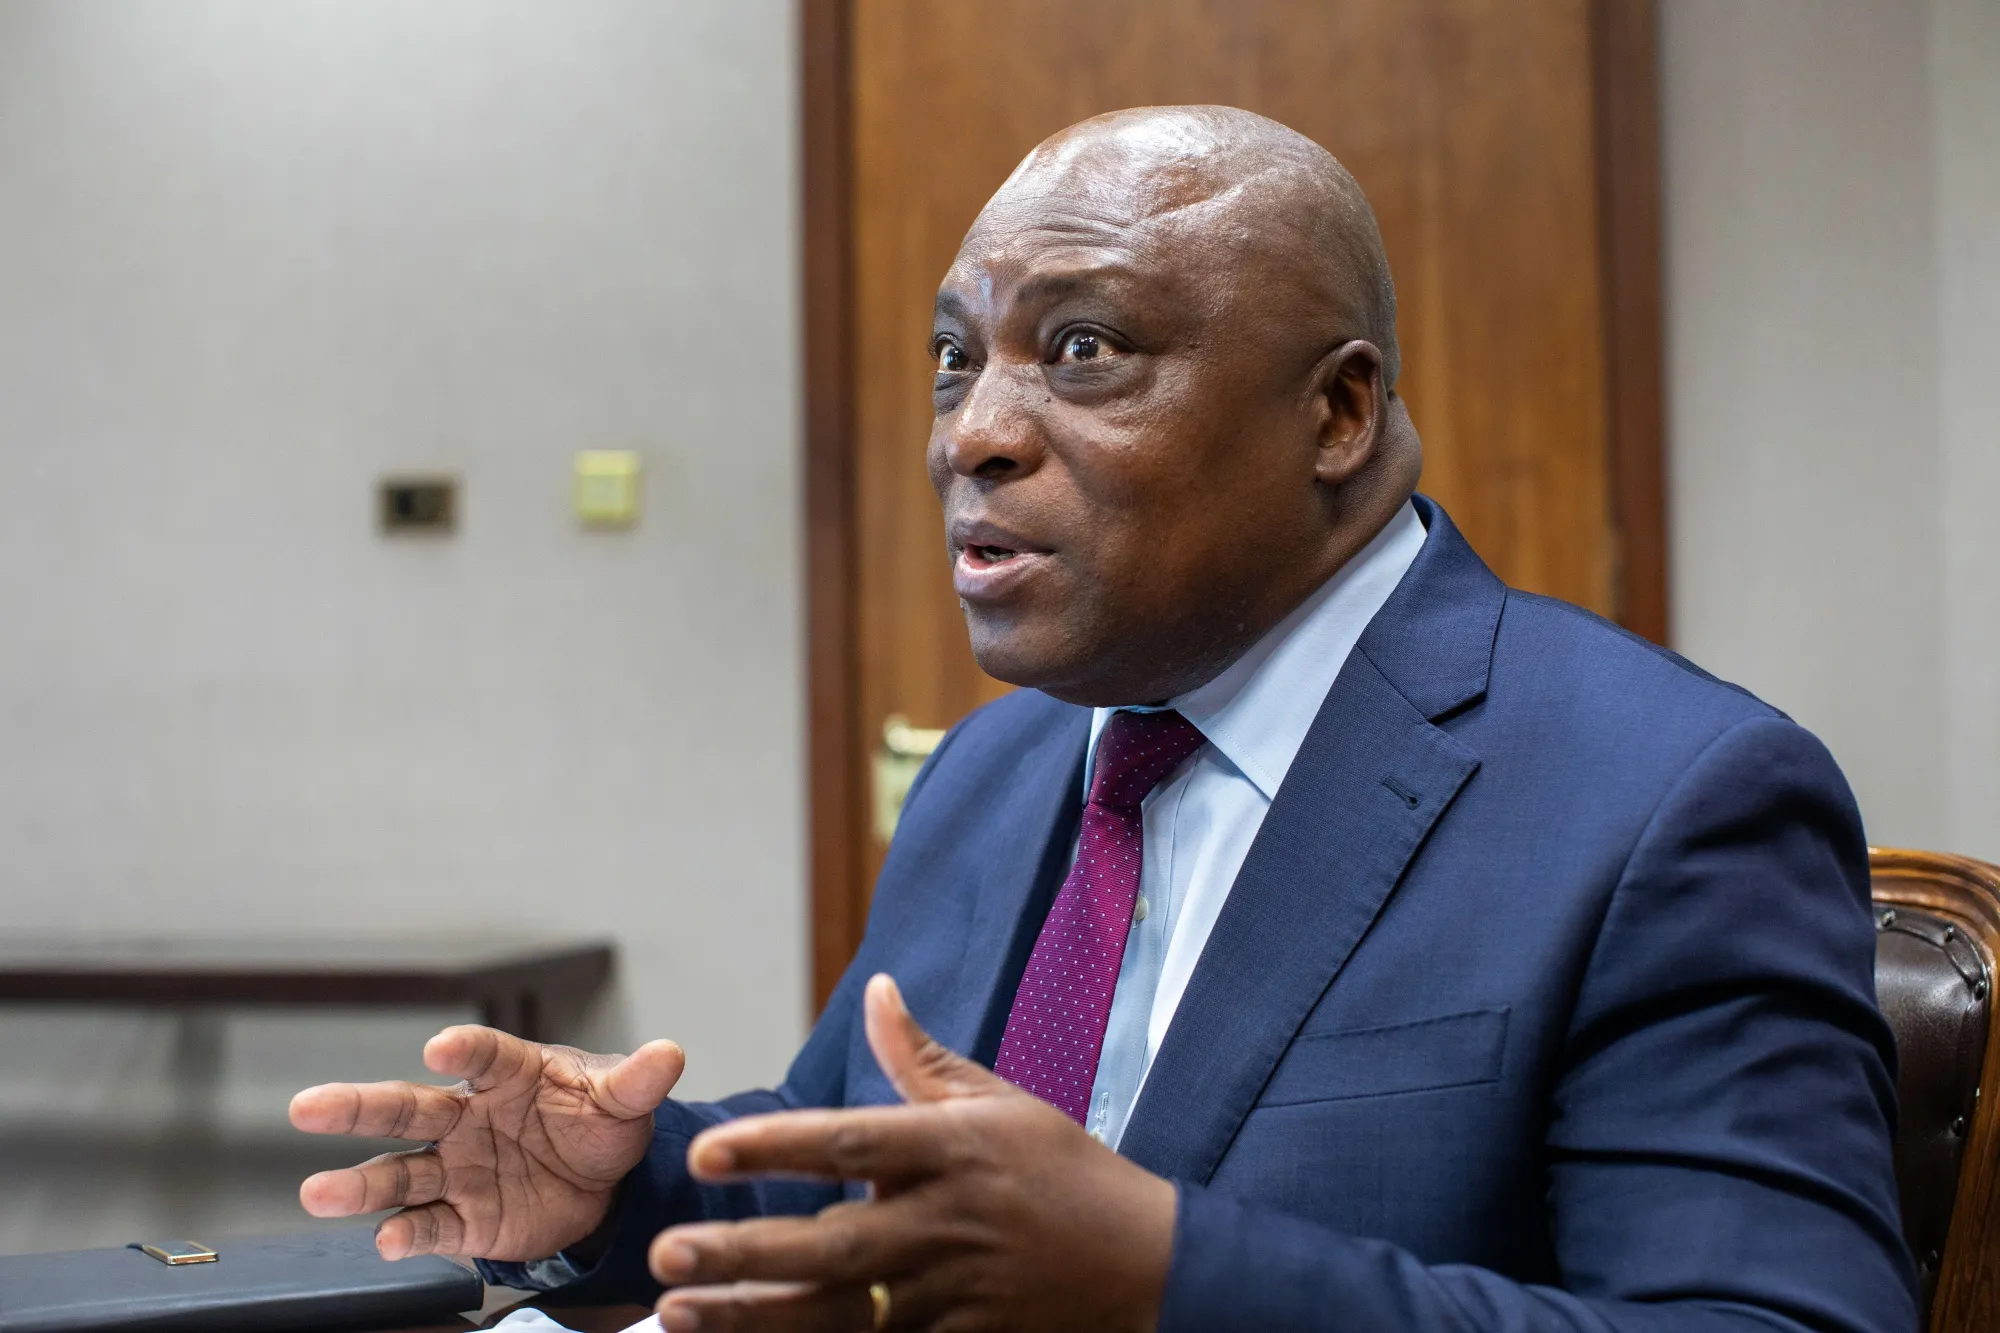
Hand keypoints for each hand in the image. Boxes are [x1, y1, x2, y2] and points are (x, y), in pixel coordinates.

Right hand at [289, 1026, 684, 1261]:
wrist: (600, 1185)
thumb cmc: (599, 1124)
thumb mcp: (625, 1102)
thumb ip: (638, 1081)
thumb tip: (669, 1053)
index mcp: (508, 1075)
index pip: (481, 1056)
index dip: (462, 1051)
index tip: (441, 1050)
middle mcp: (468, 1119)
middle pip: (407, 1109)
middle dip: (356, 1108)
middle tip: (308, 1107)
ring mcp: (458, 1170)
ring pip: (399, 1174)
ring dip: (360, 1186)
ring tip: (318, 1193)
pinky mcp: (463, 1219)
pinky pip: (429, 1226)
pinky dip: (407, 1235)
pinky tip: (388, 1240)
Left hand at [646, 975, 1175, 1332]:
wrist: (1147, 1266)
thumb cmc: (1064, 1171)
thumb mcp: (1001, 1102)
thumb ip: (921, 1057)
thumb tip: (876, 988)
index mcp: (953, 1148)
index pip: (849, 1142)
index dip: (772, 1148)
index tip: (703, 1151)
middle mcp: (947, 1221)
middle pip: (831, 1242)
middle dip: (743, 1250)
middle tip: (665, 1250)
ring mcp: (954, 1294)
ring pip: (839, 1314)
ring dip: (754, 1318)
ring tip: (676, 1313)